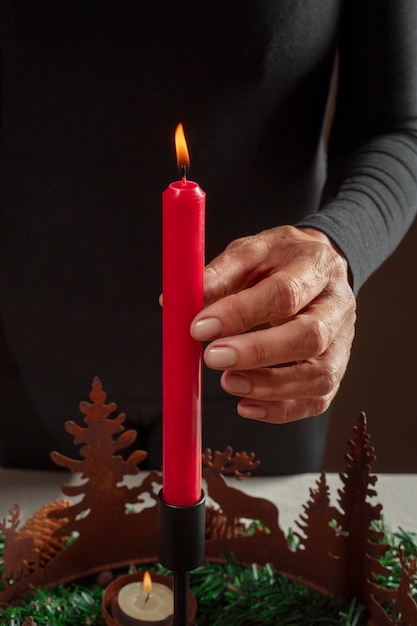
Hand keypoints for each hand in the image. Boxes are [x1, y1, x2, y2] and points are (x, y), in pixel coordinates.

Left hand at [190, 225, 355, 423]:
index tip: (199, 327)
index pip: (284, 293)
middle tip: (212, 358)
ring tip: (229, 384)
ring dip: (271, 387)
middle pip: (310, 337)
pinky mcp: (337, 367)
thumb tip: (173, 302)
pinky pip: (318, 398)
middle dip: (258, 353)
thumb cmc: (280, 260)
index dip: (240, 313)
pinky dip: (282, 410)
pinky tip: (247, 406)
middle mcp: (338, 304)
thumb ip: (217, 275)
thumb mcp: (250, 252)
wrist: (321, 266)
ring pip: (320, 375)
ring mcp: (343, 340)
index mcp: (316, 265)